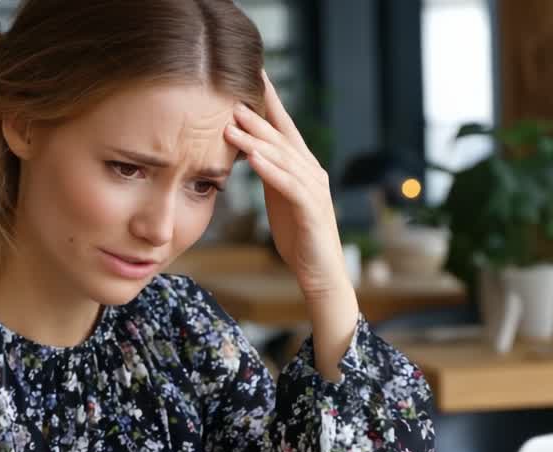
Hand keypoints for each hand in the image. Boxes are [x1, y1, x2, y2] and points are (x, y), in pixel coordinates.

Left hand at [225, 70, 347, 298]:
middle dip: (257, 116)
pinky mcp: (311, 210)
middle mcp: (312, 172)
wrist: (319, 272)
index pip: (284, 128)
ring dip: (257, 141)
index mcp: (302, 167)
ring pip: (283, 158)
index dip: (269, 102)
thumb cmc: (298, 235)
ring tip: (233, 126)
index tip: (253, 77)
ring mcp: (314, 189)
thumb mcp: (278, 197)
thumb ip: (269, 172)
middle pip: (282, 138)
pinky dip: (271, 171)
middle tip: (232, 97)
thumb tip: (248, 150)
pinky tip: (253, 159)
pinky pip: (289, 186)